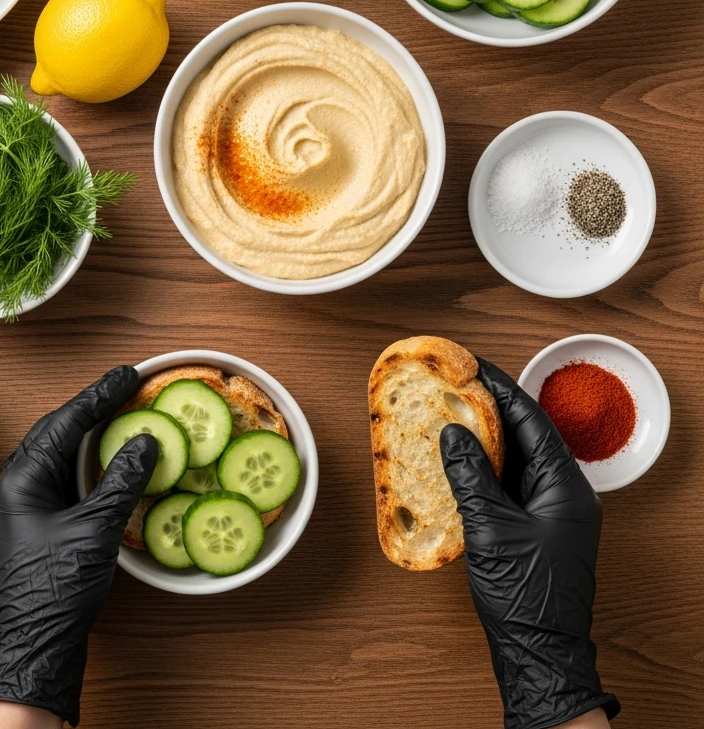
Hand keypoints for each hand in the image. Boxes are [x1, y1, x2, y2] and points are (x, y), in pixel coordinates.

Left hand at [0, 366, 157, 725]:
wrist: (34, 648)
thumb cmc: (56, 592)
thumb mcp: (96, 531)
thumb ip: (122, 481)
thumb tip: (145, 441)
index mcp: (21, 480)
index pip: (65, 422)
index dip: (99, 395)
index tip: (127, 374)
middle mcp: (15, 486)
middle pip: (56, 431)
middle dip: (93, 408)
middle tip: (127, 387)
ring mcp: (22, 505)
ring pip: (58, 454)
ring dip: (90, 434)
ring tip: (122, 412)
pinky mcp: (34, 523)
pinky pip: (61, 478)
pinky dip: (87, 463)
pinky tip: (109, 459)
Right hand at [439, 358, 619, 728]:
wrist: (540, 651)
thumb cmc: (524, 594)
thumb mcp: (490, 526)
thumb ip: (470, 474)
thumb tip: (453, 432)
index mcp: (565, 486)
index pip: (531, 420)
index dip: (500, 388)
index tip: (471, 365)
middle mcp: (564, 492)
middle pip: (526, 435)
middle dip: (490, 407)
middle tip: (455, 383)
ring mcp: (552, 509)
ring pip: (517, 458)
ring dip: (486, 436)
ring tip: (451, 411)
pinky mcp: (536, 525)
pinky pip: (511, 482)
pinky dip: (485, 466)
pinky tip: (458, 458)